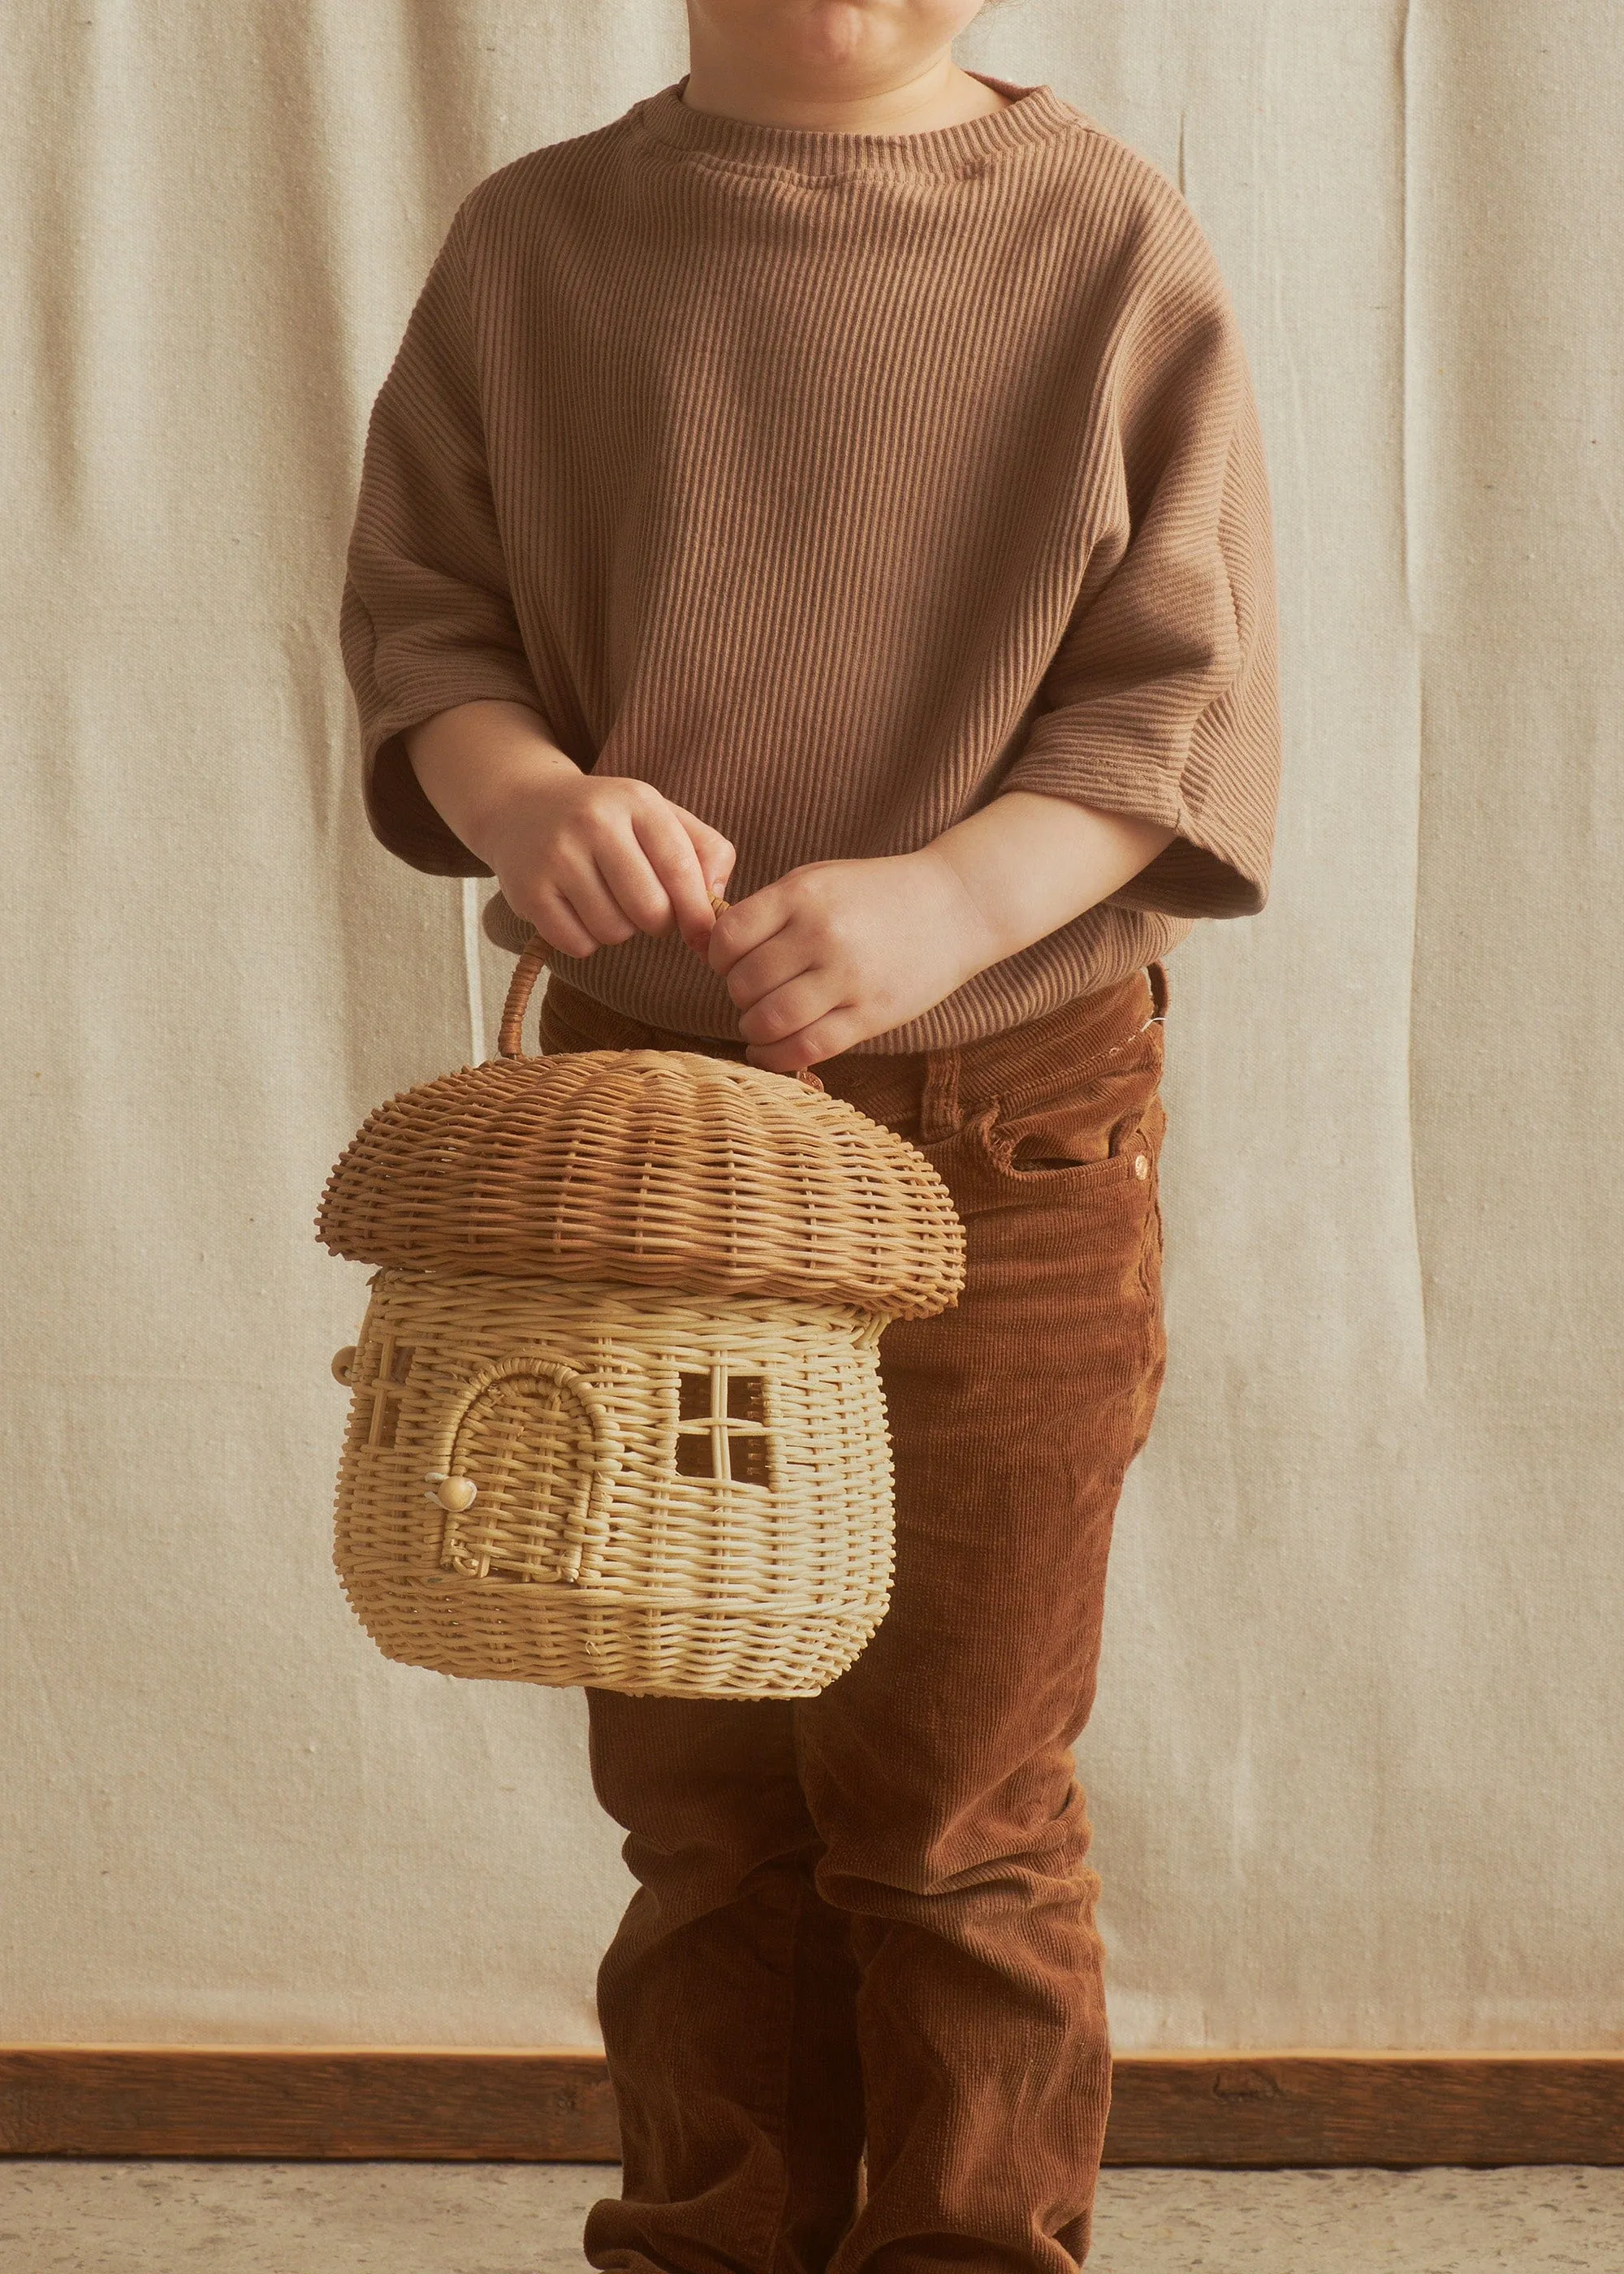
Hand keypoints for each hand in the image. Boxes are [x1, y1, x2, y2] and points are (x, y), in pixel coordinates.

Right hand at [404, 701, 735, 956]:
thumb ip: (706, 852)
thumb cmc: (609, 820)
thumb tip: (715, 906)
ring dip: (619, 930)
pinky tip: (578, 911)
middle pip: (650, 910)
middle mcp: (593, 822)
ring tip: (607, 901)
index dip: (698, 912)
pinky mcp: (528, 891)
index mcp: (636, 801)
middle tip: (645, 908)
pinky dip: (585, 940)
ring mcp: (556, 856)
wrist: (523, 806)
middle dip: (658, 923)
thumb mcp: (659, 816)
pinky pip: (578, 945)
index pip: (680, 868)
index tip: (702, 934)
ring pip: (614, 931)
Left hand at [707, 794, 1178, 1069]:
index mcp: (803, 895)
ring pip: (767, 1020)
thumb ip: (767, 910)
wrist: (955, 907)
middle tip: (753, 992)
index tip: (732, 961)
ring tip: (763, 1020)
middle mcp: (822, 935)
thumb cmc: (876, 894)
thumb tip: (706, 948)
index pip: (728, 938)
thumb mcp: (819, 881)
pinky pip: (805, 1048)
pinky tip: (770, 1049)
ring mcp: (847, 978)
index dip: (719, 957)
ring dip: (753, 1027)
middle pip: (743, 983)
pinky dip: (774, 1057)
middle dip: (738, 994)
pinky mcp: (869, 1015)